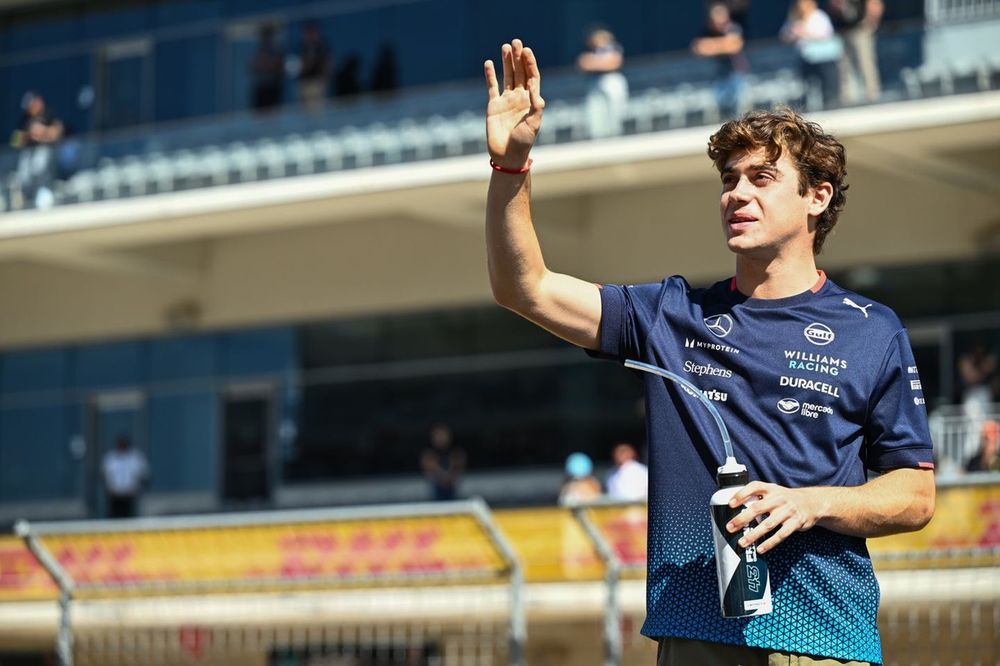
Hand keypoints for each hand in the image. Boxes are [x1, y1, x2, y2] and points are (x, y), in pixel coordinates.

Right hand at [484, 39, 544, 170]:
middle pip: (520, 72)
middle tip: (516, 42)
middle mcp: (519, 98)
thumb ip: (536, 106)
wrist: (507, 156)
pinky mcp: (493, 106)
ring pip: (507, 76)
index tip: (527, 51)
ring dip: (506, 62)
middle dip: (518, 57)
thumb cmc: (523, 141)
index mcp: (531, 100)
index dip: (530, 63)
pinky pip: (492, 87)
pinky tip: (489, 63)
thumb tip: (534, 87)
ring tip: (505, 47)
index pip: (532, 76)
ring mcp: (506, 101)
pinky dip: (490, 75)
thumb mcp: (534, 124)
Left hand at [726, 482, 821, 554]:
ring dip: (753, 534)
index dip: (741, 494)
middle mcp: (779, 498)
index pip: (754, 487)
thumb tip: (735, 509)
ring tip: (742, 542)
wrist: (812, 503)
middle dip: (742, 518)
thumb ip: (758, 497)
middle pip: (757, 508)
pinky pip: (780, 535)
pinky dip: (769, 543)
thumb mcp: (773, 492)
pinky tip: (760, 549)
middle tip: (730, 527)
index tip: (730, 504)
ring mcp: (788, 511)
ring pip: (767, 524)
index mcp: (771, 488)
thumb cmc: (785, 499)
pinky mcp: (795, 523)